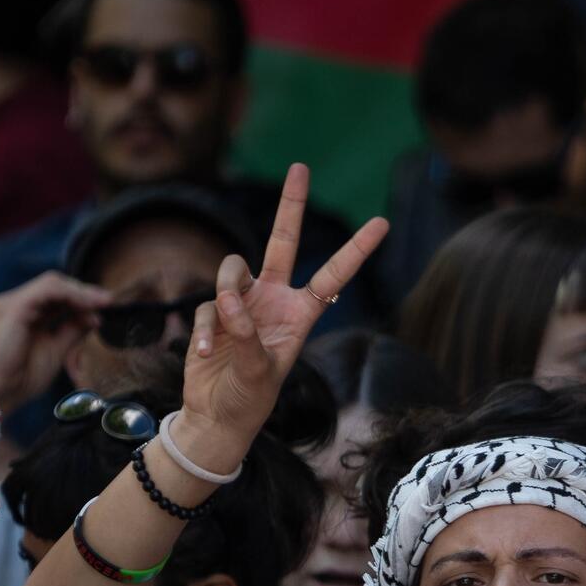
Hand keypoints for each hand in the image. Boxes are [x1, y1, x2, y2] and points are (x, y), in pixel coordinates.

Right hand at [0, 271, 111, 414]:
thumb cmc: (20, 379)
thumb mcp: (55, 351)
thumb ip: (72, 332)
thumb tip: (94, 317)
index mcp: (22, 313)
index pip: (55, 295)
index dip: (81, 298)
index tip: (105, 307)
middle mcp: (14, 303)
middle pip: (55, 285)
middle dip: (84, 291)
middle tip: (108, 301)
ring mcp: (11, 303)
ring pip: (52, 283)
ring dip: (81, 292)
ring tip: (103, 302)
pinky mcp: (13, 308)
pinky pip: (47, 291)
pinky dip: (71, 295)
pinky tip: (88, 305)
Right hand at [181, 164, 387, 465]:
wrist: (215, 418)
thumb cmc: (249, 400)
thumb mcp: (260, 371)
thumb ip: (247, 332)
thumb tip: (229, 298)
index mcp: (301, 314)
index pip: (333, 275)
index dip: (356, 249)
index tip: (381, 222)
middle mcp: (274, 300)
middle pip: (282, 242)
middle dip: (291, 205)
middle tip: (300, 167)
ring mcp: (243, 303)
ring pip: (232, 272)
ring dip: (225, 298)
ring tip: (221, 340)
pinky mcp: (215, 311)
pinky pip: (208, 306)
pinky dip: (205, 331)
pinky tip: (203, 356)